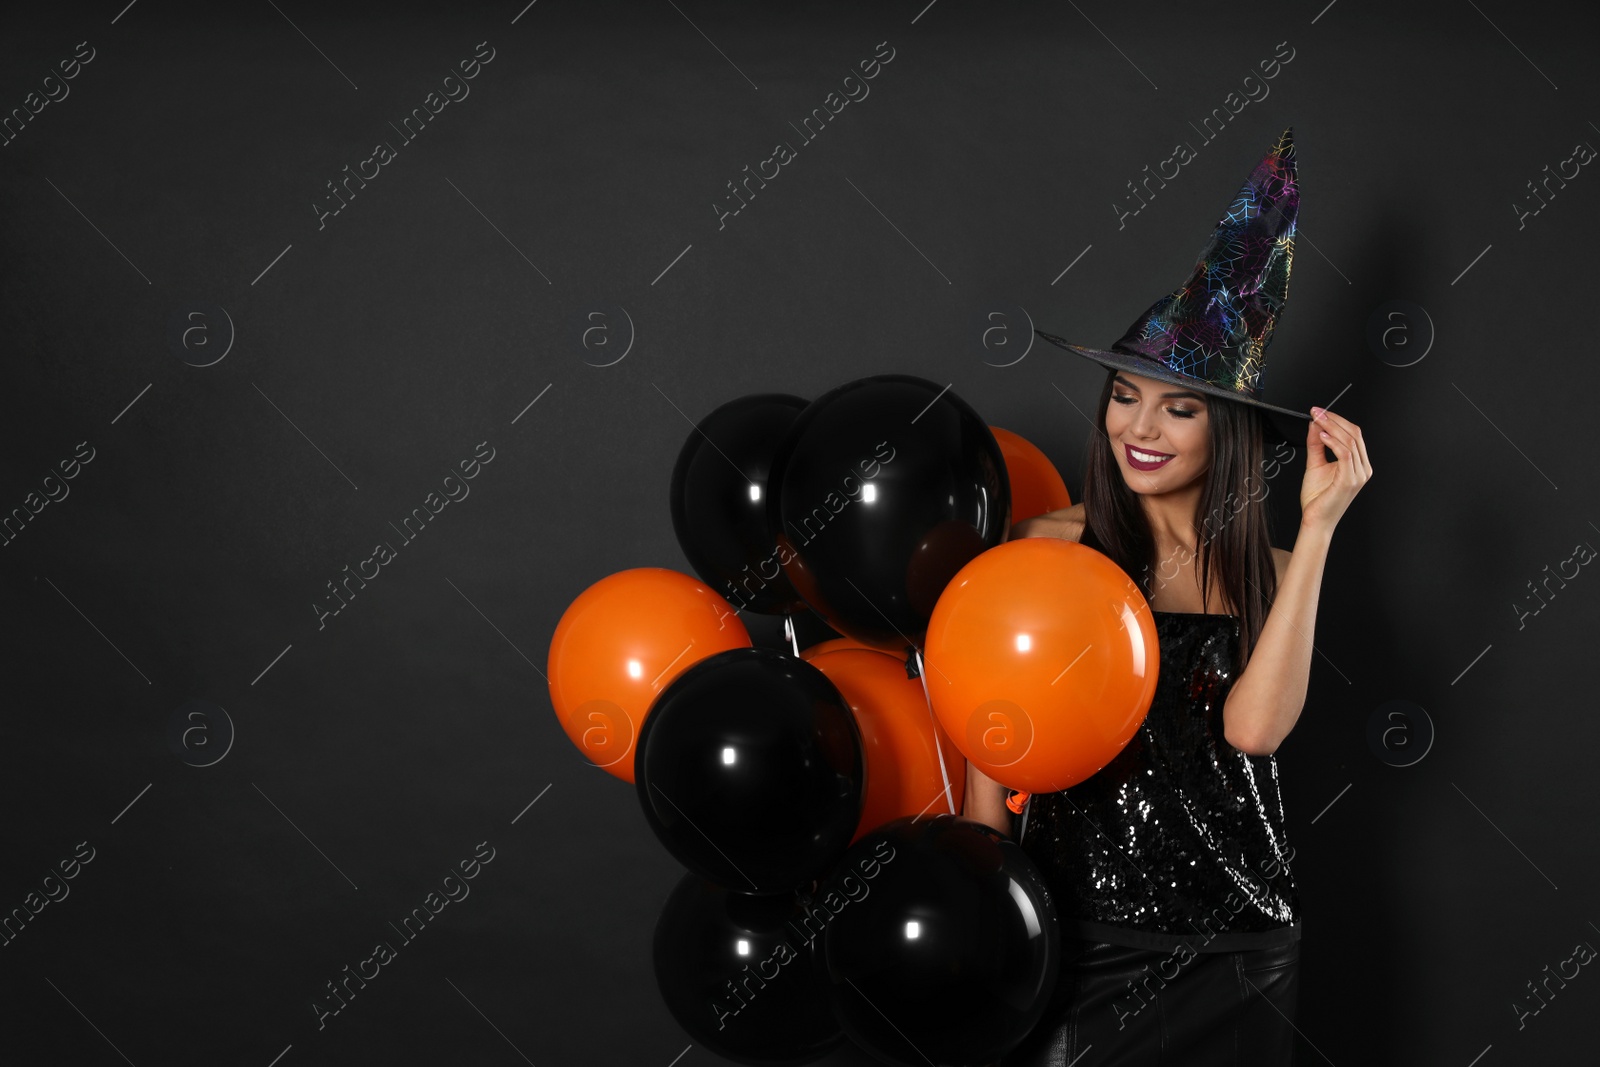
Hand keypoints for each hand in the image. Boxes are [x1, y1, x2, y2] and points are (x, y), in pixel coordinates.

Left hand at [1300, 406, 1371, 533]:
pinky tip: (1321, 436)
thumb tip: (1315, 424)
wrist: (1315, 520)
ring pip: (1350, 441)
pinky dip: (1332, 441)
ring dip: (1331, 427)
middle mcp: (1362, 468)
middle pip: (1354, 434)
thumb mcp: (1315, 464)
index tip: (1319, 411)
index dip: (1336, 420)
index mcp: (1358, 464)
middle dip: (1333, 420)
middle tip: (1317, 411)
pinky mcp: (1349, 480)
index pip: (1353, 434)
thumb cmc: (1318, 498)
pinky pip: (1344, 454)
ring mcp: (1358, 475)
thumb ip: (1316, 444)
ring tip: (1316, 420)